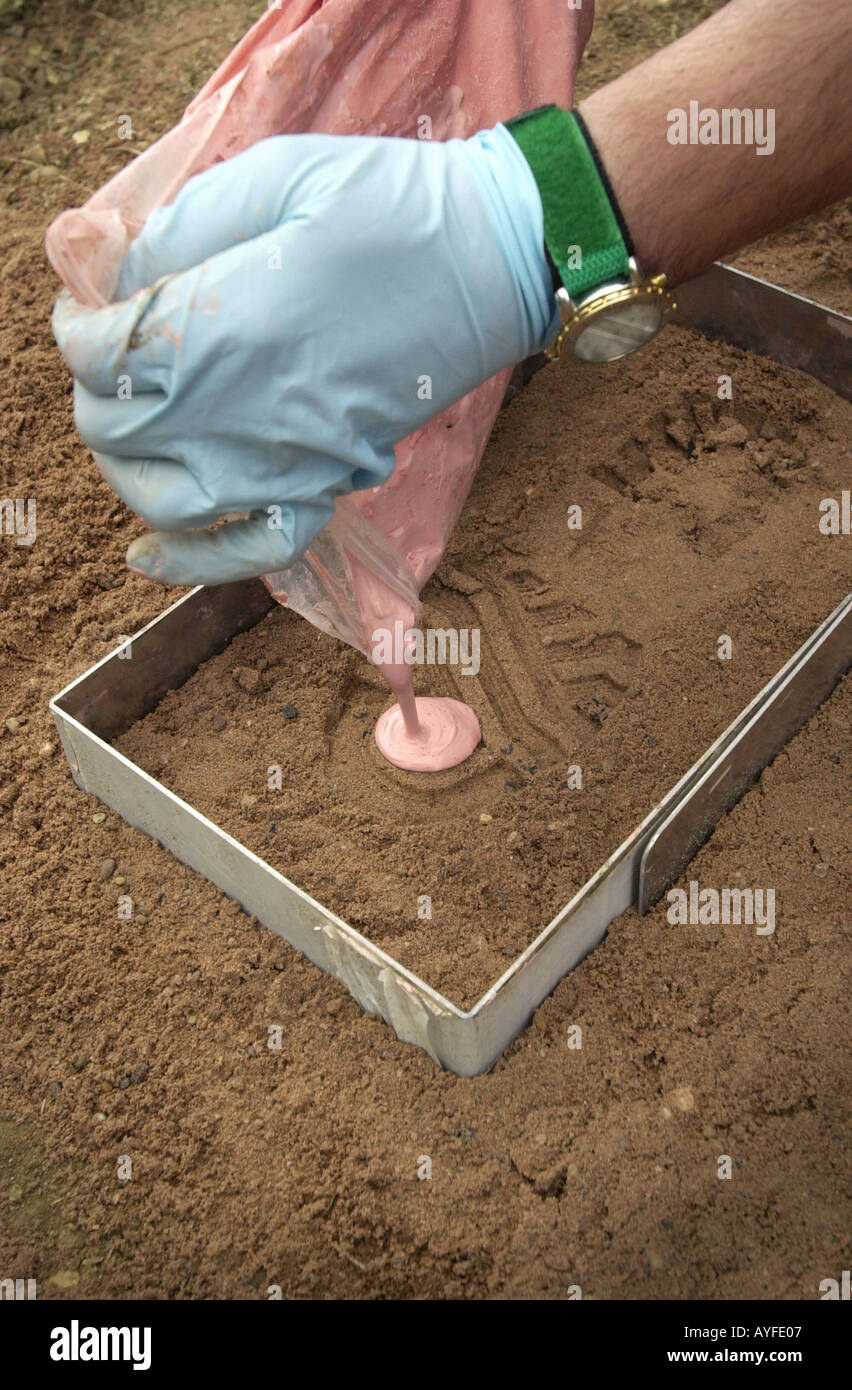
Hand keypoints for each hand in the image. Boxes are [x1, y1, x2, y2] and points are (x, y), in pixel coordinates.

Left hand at [52, 126, 555, 584]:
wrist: (494, 260)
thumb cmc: (388, 207)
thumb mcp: (272, 178)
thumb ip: (181, 229)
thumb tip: (119, 275)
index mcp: (218, 329)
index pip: (98, 355)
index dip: (77, 329)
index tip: (88, 308)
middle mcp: (238, 412)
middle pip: (113, 431)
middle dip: (97, 391)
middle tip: (118, 357)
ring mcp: (283, 462)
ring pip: (160, 501)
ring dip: (128, 468)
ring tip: (138, 429)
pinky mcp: (327, 485)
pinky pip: (247, 551)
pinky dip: (191, 562)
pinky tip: (148, 556)